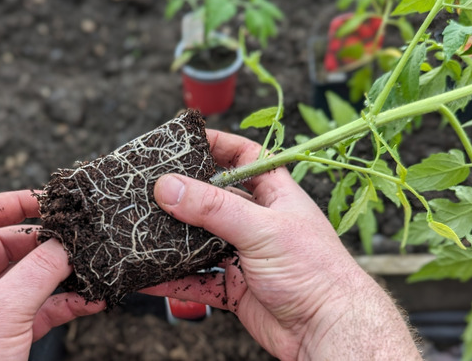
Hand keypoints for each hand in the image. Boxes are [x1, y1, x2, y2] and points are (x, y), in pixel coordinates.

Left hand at [0, 190, 103, 360]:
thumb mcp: (1, 310)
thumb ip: (40, 271)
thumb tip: (69, 243)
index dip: (13, 203)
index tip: (49, 200)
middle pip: (13, 245)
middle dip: (49, 243)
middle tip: (81, 238)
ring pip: (33, 277)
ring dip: (63, 274)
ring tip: (92, 267)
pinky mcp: (10, 331)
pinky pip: (44, 306)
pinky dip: (68, 302)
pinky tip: (93, 300)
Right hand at [145, 130, 420, 359]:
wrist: (328, 329)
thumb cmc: (315, 271)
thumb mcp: (261, 228)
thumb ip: (213, 208)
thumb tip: (169, 186)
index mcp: (275, 196)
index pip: (246, 157)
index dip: (218, 145)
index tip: (184, 141)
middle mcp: (260, 223)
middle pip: (215, 201)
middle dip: (184, 197)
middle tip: (149, 189)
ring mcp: (247, 257)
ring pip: (202, 243)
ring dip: (175, 240)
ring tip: (142, 231)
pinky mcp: (237, 289)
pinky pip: (198, 281)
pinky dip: (175, 280)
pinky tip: (150, 276)